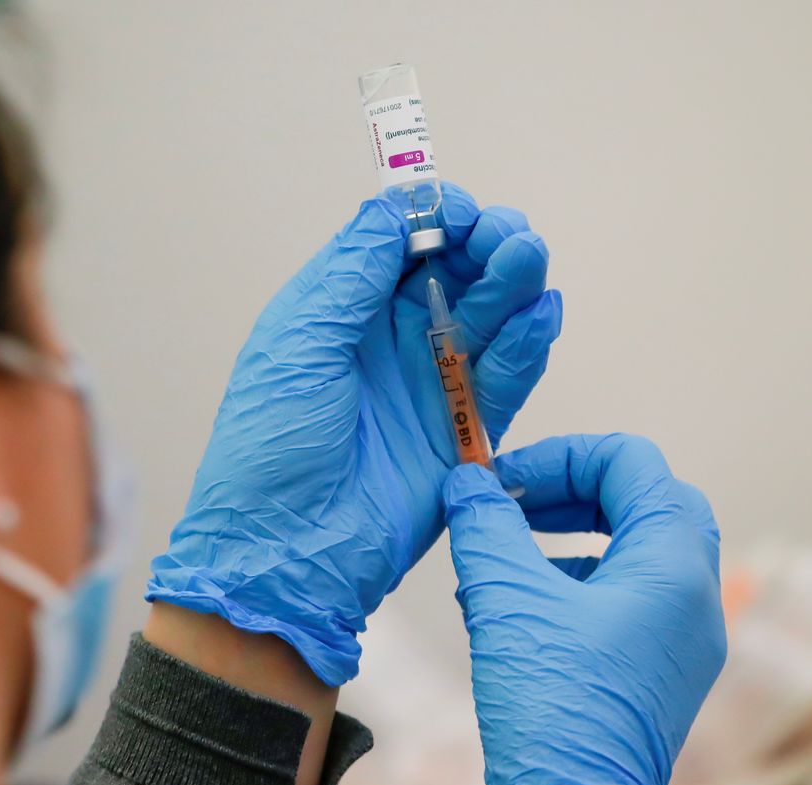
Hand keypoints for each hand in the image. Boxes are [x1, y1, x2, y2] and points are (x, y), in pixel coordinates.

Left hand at [147, 185, 561, 684]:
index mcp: (339, 310)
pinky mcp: (463, 431)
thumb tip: (396, 204)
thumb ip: (352, 272)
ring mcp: (428, 385)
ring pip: (487, 318)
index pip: (400, 242)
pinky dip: (526, 345)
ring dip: (512, 283)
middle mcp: (387, 340)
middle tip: (507, 237)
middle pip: (454, 271)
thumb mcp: (299, 342)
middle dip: (485, 244)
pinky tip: (539, 314)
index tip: (459, 211)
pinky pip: (505, 379)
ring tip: (527, 258)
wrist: (286, 553)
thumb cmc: (271, 445)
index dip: (433, 217)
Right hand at [443, 435, 724, 784]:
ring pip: (632, 552)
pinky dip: (571, 584)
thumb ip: (486, 525)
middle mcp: (693, 597)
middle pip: (642, 502)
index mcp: (673, 566)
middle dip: (570, 492)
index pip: (631, 463)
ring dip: (567, 538)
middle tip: (512, 503)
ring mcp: (680, 640)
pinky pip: (623, 601)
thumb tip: (468, 483)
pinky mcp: (656, 672)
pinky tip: (510, 606)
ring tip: (501, 555)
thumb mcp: (506, 598)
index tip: (504, 479)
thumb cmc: (551, 706)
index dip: (561, 456)